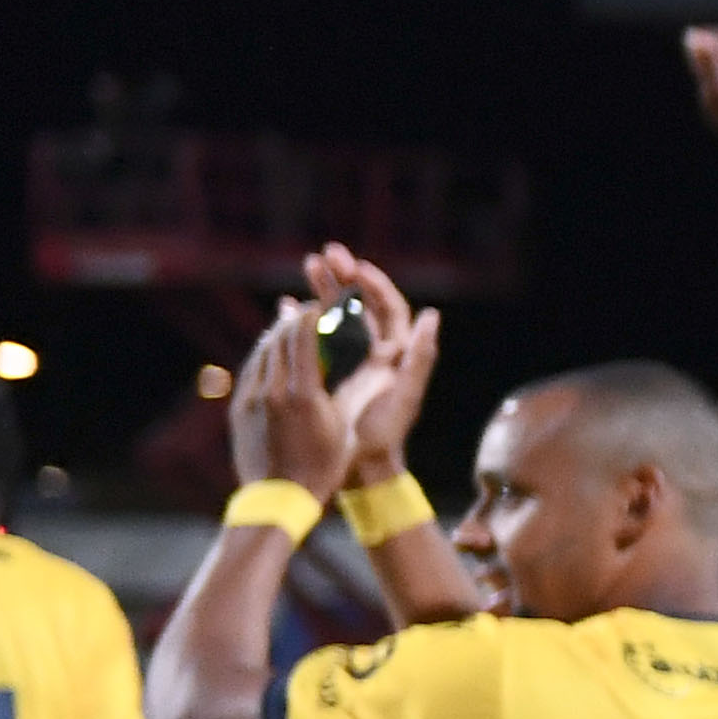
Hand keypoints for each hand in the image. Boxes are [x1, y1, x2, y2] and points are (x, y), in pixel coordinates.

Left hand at [229, 299, 353, 500]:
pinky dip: (263, 355)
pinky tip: (273, 353)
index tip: (321, 305)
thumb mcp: (345, 428)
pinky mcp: (239, 408)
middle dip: (294, 319)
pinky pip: (251, 370)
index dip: (311, 315)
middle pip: (279, 339)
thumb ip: (350, 391)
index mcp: (304, 394)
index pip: (303, 338)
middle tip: (308, 310)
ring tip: (291, 325)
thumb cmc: (323, 466)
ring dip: (277, 334)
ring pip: (262, 352)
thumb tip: (372, 366)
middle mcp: (273, 391)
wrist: (278, 497)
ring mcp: (252, 399)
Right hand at [304, 247, 443, 482]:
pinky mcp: (327, 369)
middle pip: (361, 304)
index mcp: (396, 353)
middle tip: (325, 254)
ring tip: (308, 264)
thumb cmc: (385, 433)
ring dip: (324, 289)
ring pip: (337, 314)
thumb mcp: (405, 396)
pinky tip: (286, 304)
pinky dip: (303, 318)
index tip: (355, 267)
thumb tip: (432, 316)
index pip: (389, 307)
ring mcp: (350, 358)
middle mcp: (375, 350)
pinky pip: (315, 336)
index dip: (374, 285)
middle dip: (344, 277)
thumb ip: (419, 357)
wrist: (360, 464)